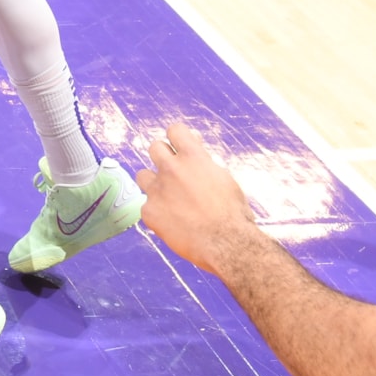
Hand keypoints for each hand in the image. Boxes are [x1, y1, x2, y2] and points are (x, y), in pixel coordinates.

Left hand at [137, 122, 262, 280]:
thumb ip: (206, 163)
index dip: (178, 138)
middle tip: (175, 173)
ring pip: (142, 175)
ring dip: (153, 182)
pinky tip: (172, 222)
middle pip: (154, 147)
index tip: (181, 147)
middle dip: (164, 157)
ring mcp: (157, 189)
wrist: (227, 245)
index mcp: (193, 157)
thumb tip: (198, 151)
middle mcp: (172, 169)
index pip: (175, 130)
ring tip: (169, 198)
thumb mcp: (225, 179)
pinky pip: (146, 205)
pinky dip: (157, 212)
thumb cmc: (233, 214)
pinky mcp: (149, 211)